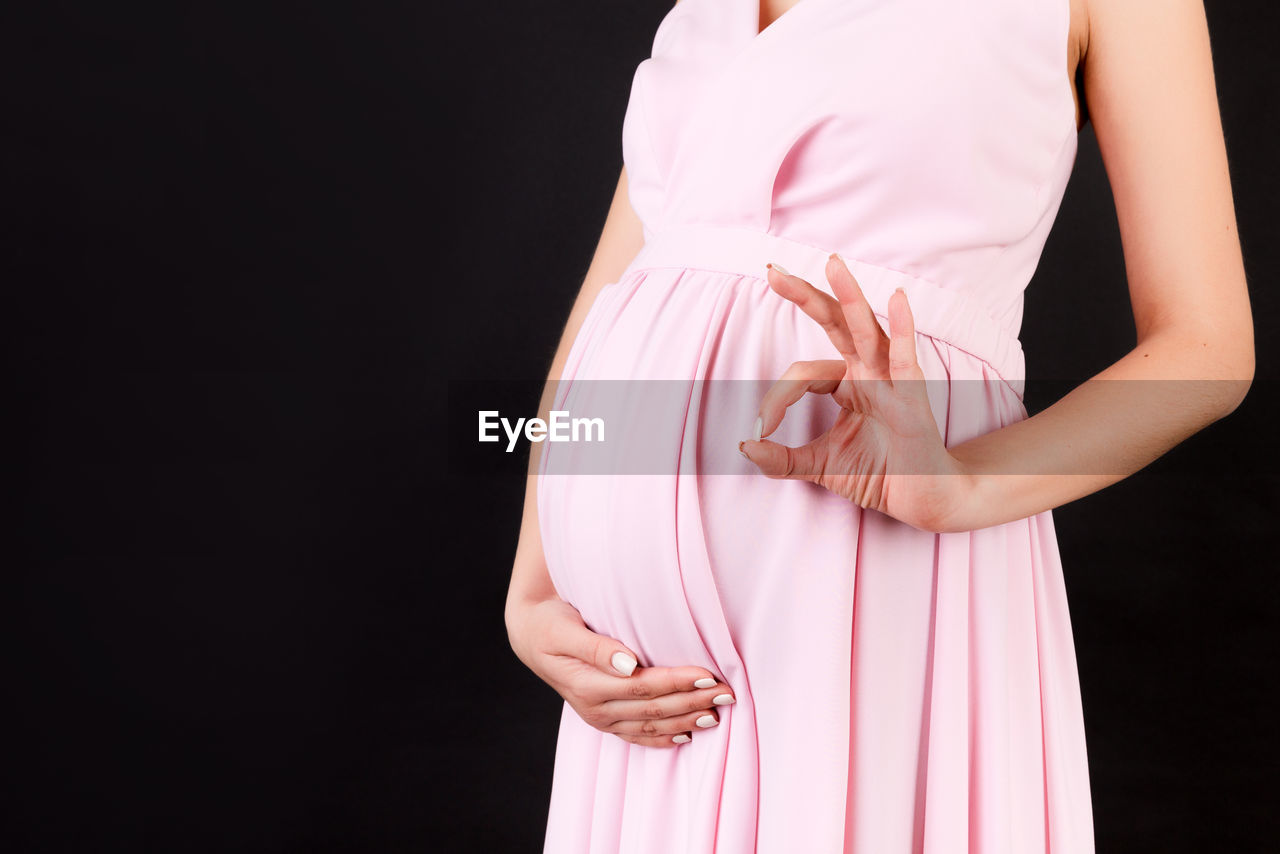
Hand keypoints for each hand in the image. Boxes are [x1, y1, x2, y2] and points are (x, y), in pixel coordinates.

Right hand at [506, 595, 735, 746]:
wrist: (529, 636)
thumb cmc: (549, 625)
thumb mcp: (564, 630)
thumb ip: (596, 647)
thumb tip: (629, 662)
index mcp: (588, 686)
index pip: (644, 687)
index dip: (678, 682)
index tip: (708, 674)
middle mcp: (595, 708)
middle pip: (653, 710)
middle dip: (692, 703)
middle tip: (727, 693)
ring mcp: (599, 718)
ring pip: (650, 726)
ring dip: (685, 722)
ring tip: (717, 715)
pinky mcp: (603, 720)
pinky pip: (637, 736)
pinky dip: (663, 739)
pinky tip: (686, 737)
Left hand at [739, 254, 974, 532]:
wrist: (922, 498)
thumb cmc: (877, 474)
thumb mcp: (818, 466)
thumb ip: (781, 459)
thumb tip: (744, 446)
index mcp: (846, 383)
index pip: (802, 373)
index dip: (775, 399)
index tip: (759, 429)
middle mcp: (868, 372)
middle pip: (833, 323)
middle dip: (805, 296)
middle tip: (772, 271)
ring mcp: (891, 380)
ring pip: (867, 330)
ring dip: (849, 296)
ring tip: (832, 263)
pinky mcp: (912, 397)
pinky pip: (904, 357)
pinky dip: (903, 327)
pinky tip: (898, 298)